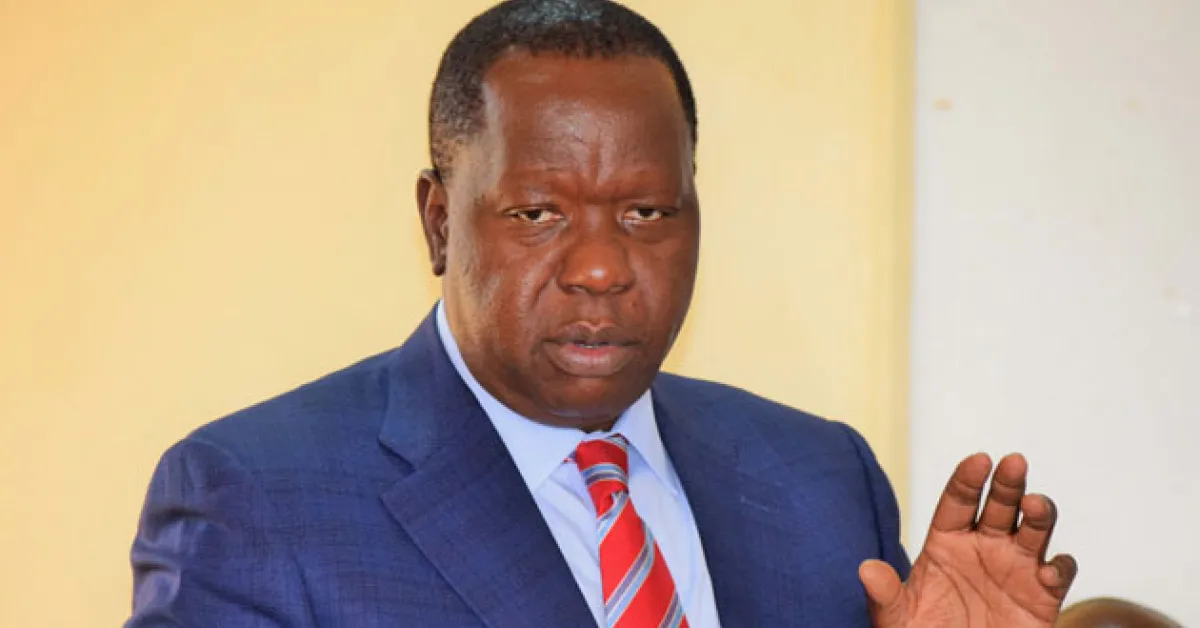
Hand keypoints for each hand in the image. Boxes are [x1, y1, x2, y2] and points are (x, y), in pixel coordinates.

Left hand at [859, 453, 1077, 626]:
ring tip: (1034, 505)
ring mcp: (1015, 568)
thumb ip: (885, 595)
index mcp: (947, 542)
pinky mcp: (1042, 595)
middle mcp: (984, 547)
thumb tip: (866, 570)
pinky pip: (1058, 572)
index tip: (978, 460)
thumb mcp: (897, 618)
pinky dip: (1059, 566)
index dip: (968, 479)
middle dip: (1007, 482)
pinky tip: (1049, 569)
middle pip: (999, 504)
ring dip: (1039, 514)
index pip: (957, 500)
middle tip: (1014, 462)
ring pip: (1034, 529)